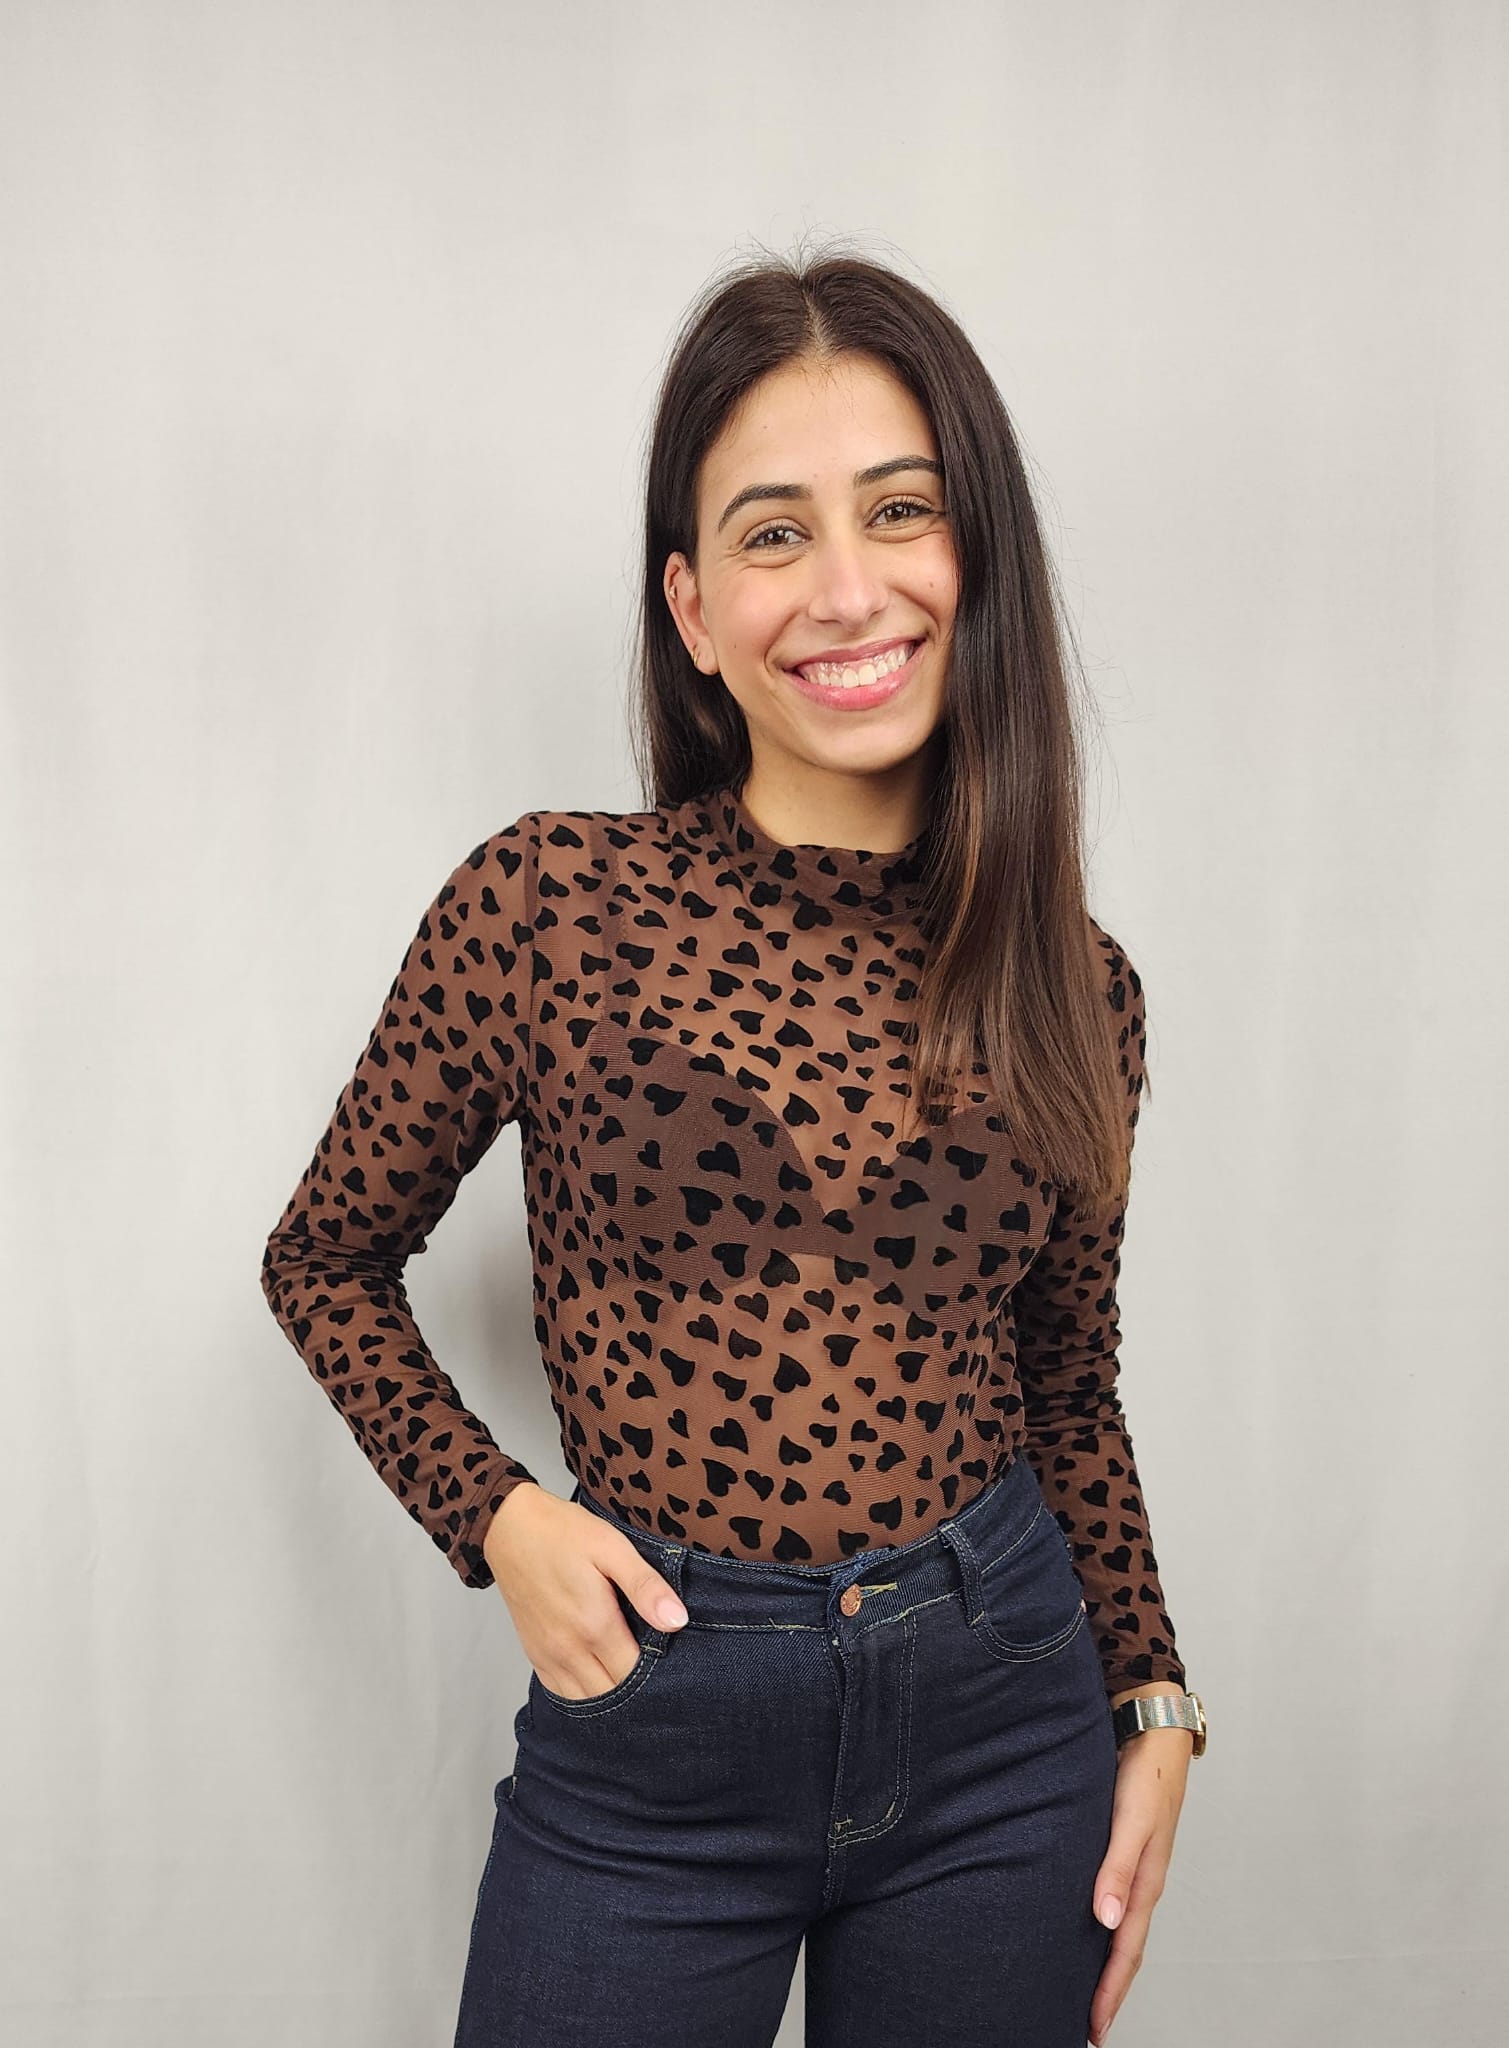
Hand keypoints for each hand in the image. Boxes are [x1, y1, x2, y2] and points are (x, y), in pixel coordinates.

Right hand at [481, 1482, 689, 1699]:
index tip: (673, 1659)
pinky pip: (562, 1694)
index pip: (636, 1675)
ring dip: (611, 1696)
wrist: (509, 1527)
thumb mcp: (611, 1547)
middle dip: (638, 1691)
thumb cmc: (562, 1533)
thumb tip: (677, 1621)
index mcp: (594, 1625)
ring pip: (587, 1702)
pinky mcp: (535, 1654)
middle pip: (612, 1696)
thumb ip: (644, 1587)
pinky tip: (600, 1679)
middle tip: (658, 1671)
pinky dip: (584, 1695)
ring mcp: (548, 1656)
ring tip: (631, 1676)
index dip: (659, 1673)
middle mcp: (569, 1650)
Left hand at [1088, 1696, 1192, 2045]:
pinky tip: (1078, 1930)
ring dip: (1100, 1962)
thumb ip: (1117, 1866)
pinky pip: (1108, 1900)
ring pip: (1115, 1928)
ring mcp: (1129, 1866)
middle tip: (1081, 2027)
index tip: (1091, 2029)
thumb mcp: (1131, 1818)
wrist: (1152, 1727)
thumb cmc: (1145, 1772)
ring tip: (1075, 1991)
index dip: (1108, 1992)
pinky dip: (1097, 1927)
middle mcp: (1138, 1882)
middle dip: (1105, 1991)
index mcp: (1145, 1882)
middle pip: (1121, 1950)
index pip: (1124, 1952)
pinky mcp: (1117, 1849)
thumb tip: (1104, 1922)